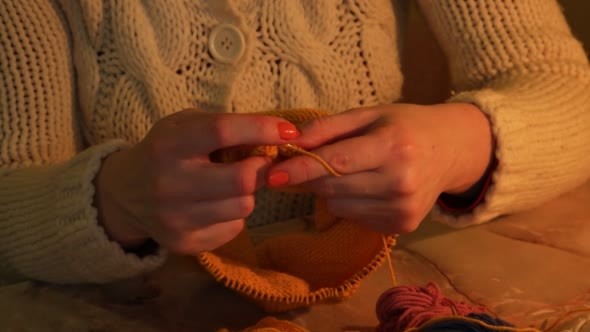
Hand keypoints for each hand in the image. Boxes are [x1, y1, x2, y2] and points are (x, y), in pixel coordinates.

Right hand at [93, 109, 299, 253]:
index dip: (260, 129)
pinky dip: (234, 214)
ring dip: (248, 192)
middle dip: (260, 168)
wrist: (124, 194)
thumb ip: (222, 126)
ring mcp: (174, 218)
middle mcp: (168, 184)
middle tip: (259, 161)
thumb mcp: (183, 125)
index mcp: (168, 145)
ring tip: (231, 183)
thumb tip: (275, 135)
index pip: (221, 132)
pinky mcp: (183, 243)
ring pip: (243, 206)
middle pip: (241, 180)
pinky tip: (216, 204)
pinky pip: (233, 227)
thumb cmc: (164, 151)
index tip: (288, 130)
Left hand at [267, 103, 492, 233]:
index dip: (302, 169)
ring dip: (332, 190)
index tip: (273, 174)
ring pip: (339, 206)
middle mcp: (400, 182)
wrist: (452, 150)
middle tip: (311, 161)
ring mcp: (403, 209)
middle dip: (313, 176)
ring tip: (353, 170)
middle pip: (333, 187)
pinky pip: (354, 217)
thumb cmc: (405, 126)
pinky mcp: (402, 226)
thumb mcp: (369, 114)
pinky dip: (350, 203)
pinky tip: (368, 186)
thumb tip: (290, 142)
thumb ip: (328, 127)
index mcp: (393, 147)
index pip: (337, 163)